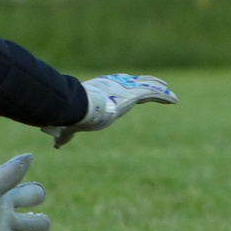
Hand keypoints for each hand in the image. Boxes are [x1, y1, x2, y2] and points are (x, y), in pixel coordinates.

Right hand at [50, 73, 177, 146]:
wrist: (81, 108)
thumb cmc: (76, 115)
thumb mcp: (73, 127)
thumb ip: (67, 136)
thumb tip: (56, 146)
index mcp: (103, 93)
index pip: (118, 88)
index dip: (127, 88)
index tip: (133, 88)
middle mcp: (116, 88)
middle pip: (135, 83)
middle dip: (147, 84)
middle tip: (157, 85)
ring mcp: (126, 90)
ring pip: (148, 87)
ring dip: (160, 90)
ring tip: (170, 94)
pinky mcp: (135, 95)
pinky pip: (154, 94)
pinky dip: (165, 97)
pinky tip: (174, 100)